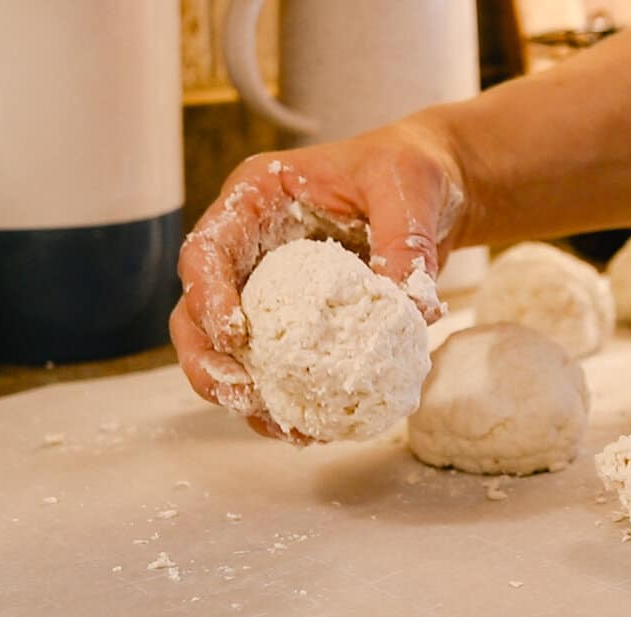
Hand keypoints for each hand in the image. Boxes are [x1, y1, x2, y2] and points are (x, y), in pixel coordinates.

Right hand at [170, 118, 467, 441]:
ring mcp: (267, 292)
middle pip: (195, 312)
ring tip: (281, 426)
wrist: (435, 192)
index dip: (207, 296)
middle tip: (241, 394)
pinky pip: (276, 371)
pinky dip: (285, 403)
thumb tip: (415, 311)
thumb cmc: (409, 171)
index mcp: (256, 199)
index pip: (206, 250)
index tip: (235, 334)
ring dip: (242, 395)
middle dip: (207, 360)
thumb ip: (405, 243)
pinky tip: (310, 429)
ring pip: (225, 353)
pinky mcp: (296, 328)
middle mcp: (249, 249)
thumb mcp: (409, 190)